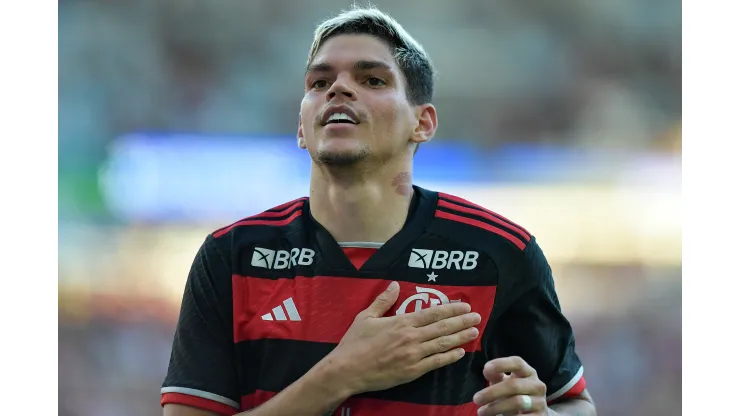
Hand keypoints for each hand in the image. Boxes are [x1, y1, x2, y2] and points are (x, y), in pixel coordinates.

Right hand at [323, 281, 481, 394]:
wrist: (347, 369)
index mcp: (401, 322)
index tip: (464, 306)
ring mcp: (413, 355)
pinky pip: (436, 363)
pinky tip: (460, 352)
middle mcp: (411, 337)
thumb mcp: (366, 317)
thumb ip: (383, 301)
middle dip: (462, 321)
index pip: (432, 313)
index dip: (451, 309)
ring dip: (460, 337)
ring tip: (474, 332)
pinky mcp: (412, 371)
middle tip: (477, 317)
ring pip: (442, 344)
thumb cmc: (355, 343)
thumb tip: (394, 284)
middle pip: (442, 327)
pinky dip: (449, 357)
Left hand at [473, 356, 547, 414]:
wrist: (534, 413)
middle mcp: (537, 385)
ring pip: (517, 402)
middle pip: (514, 385)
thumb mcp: (506, 382)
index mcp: (528, 372)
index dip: (501, 364)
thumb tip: (487, 370)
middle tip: (476, 399)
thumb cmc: (515, 393)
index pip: (517, 363)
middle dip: (492, 392)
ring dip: (496, 408)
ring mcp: (540, 401)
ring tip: (481, 412)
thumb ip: (497, 375)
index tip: (485, 370)